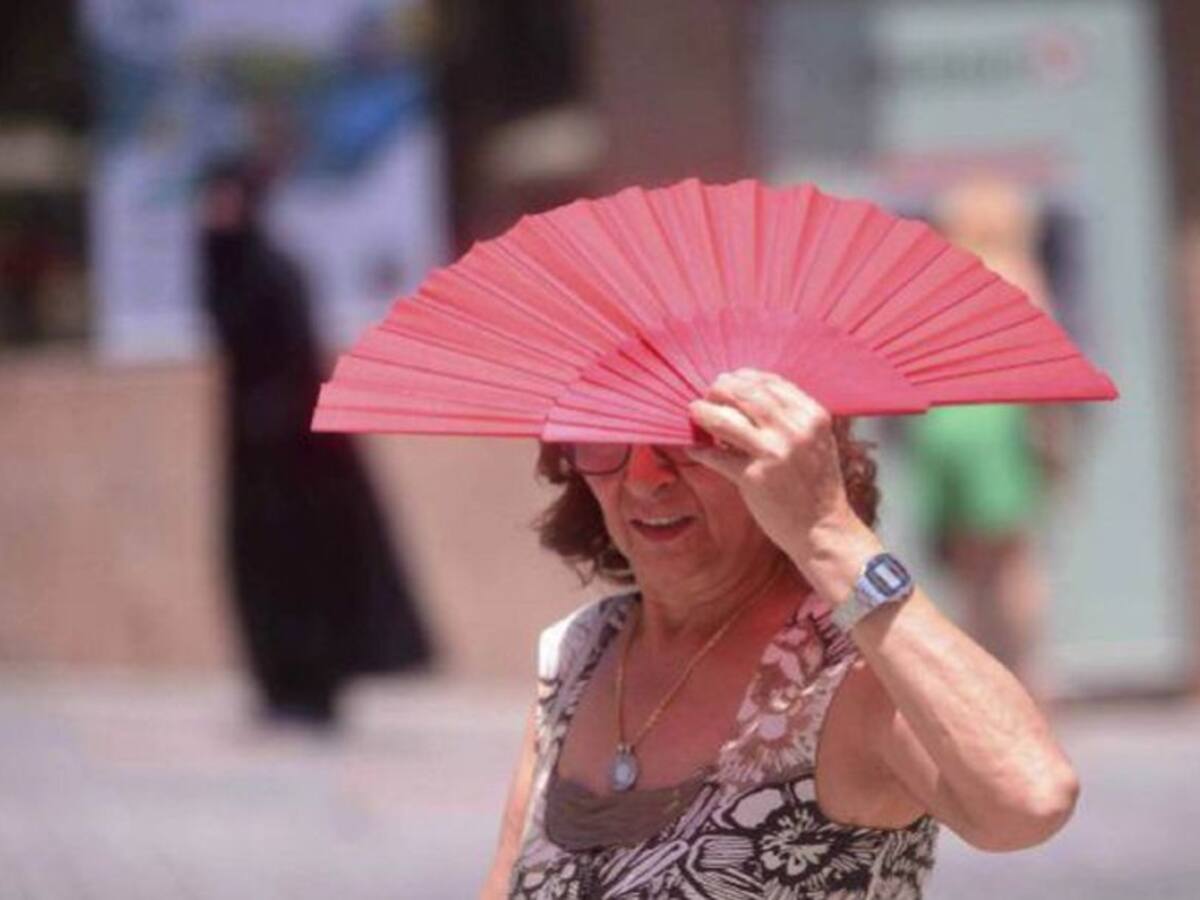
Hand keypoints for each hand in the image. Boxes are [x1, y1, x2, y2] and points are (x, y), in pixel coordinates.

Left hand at [685, 369, 861, 562]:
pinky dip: (702, 452)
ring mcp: (774, 454)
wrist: (823, 528)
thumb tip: (749, 395)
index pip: (772, 383)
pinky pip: (718, 457)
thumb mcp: (816, 441)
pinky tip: (694, 449)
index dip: (745, 377)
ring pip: (728, 421)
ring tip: (694, 411)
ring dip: (706, 413)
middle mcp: (795, 431)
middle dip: (721, 389)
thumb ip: (791, 417)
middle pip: (747, 395)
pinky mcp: (754, 478)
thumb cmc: (816, 484)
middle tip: (707, 393)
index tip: (729, 379)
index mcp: (813, 417)